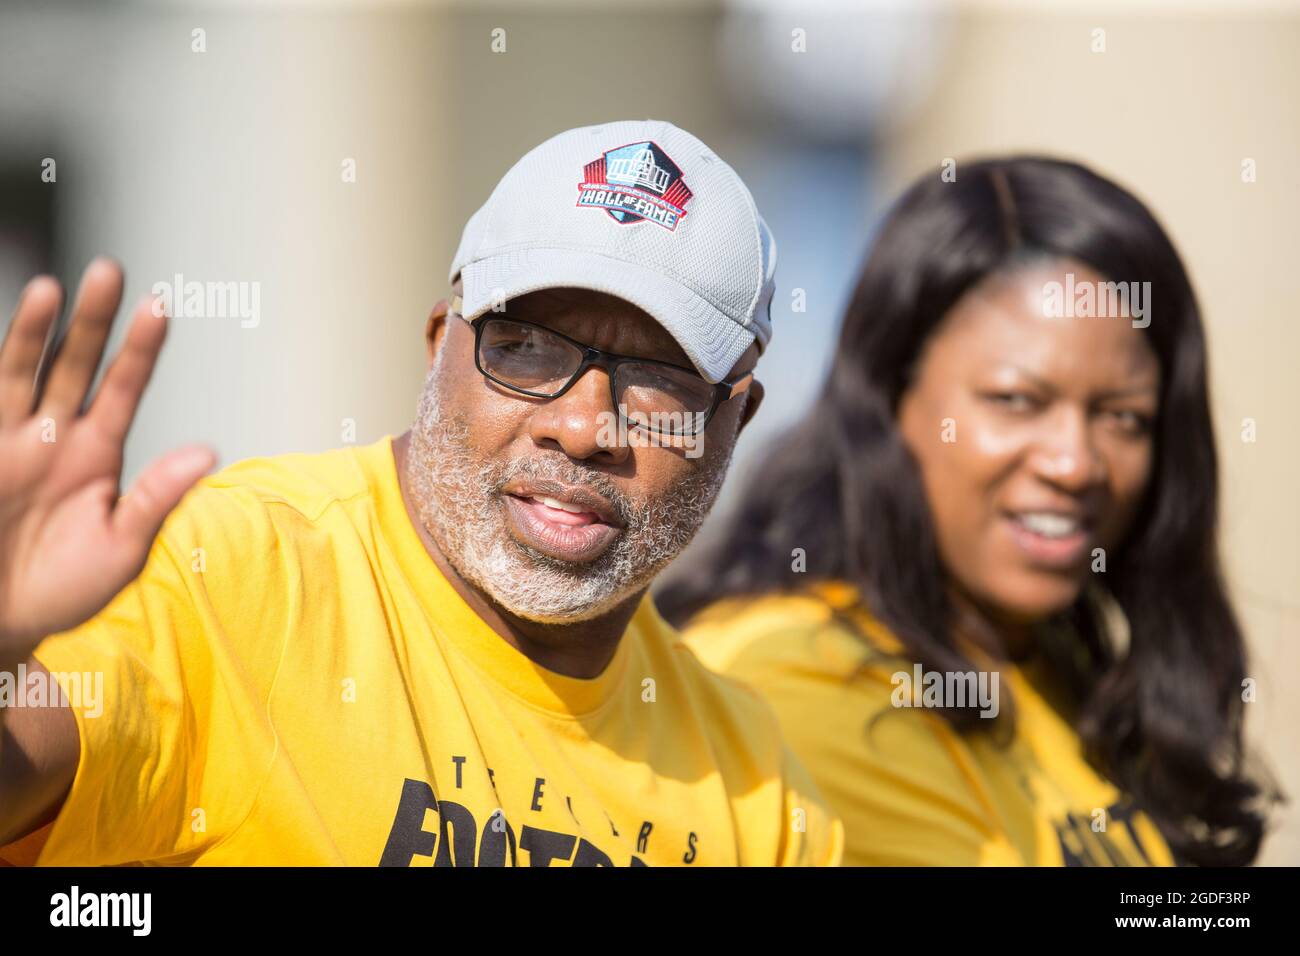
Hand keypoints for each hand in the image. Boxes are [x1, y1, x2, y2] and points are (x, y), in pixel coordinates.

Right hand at [0, 258, 214, 660]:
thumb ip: (158, 497)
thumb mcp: (122, 547)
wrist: (2, 624)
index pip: (124, 388)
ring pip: (22, 372)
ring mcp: (7, 441)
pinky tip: (6, 344)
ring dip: (34, 331)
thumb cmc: (67, 588)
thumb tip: (208, 451)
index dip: (140, 349)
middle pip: (75, 364)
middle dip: (92, 319)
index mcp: (98, 452)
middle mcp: (53, 435)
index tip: (161, 306)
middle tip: (110, 271)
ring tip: (50, 289)